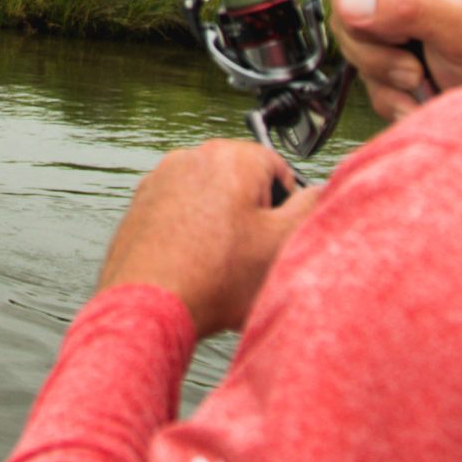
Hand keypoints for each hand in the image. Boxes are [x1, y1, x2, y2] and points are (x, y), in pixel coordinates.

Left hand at [96, 141, 315, 337]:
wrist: (148, 304)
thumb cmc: (214, 277)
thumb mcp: (280, 244)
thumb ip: (309, 208)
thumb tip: (321, 190)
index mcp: (232, 157)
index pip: (277, 167)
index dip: (286, 204)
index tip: (281, 233)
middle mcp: (192, 158)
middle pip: (240, 182)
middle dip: (252, 216)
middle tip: (254, 255)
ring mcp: (161, 179)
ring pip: (208, 199)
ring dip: (221, 226)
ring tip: (222, 267)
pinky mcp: (141, 204)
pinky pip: (179, 212)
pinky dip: (190, 233)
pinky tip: (194, 267)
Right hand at [314, 0, 461, 120]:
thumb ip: (409, 7)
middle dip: (365, 24)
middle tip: (402, 42)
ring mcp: (387, 21)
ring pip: (347, 31)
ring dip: (379, 63)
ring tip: (418, 73)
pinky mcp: (380, 57)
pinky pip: (358, 71)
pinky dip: (385, 89)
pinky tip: (414, 92)